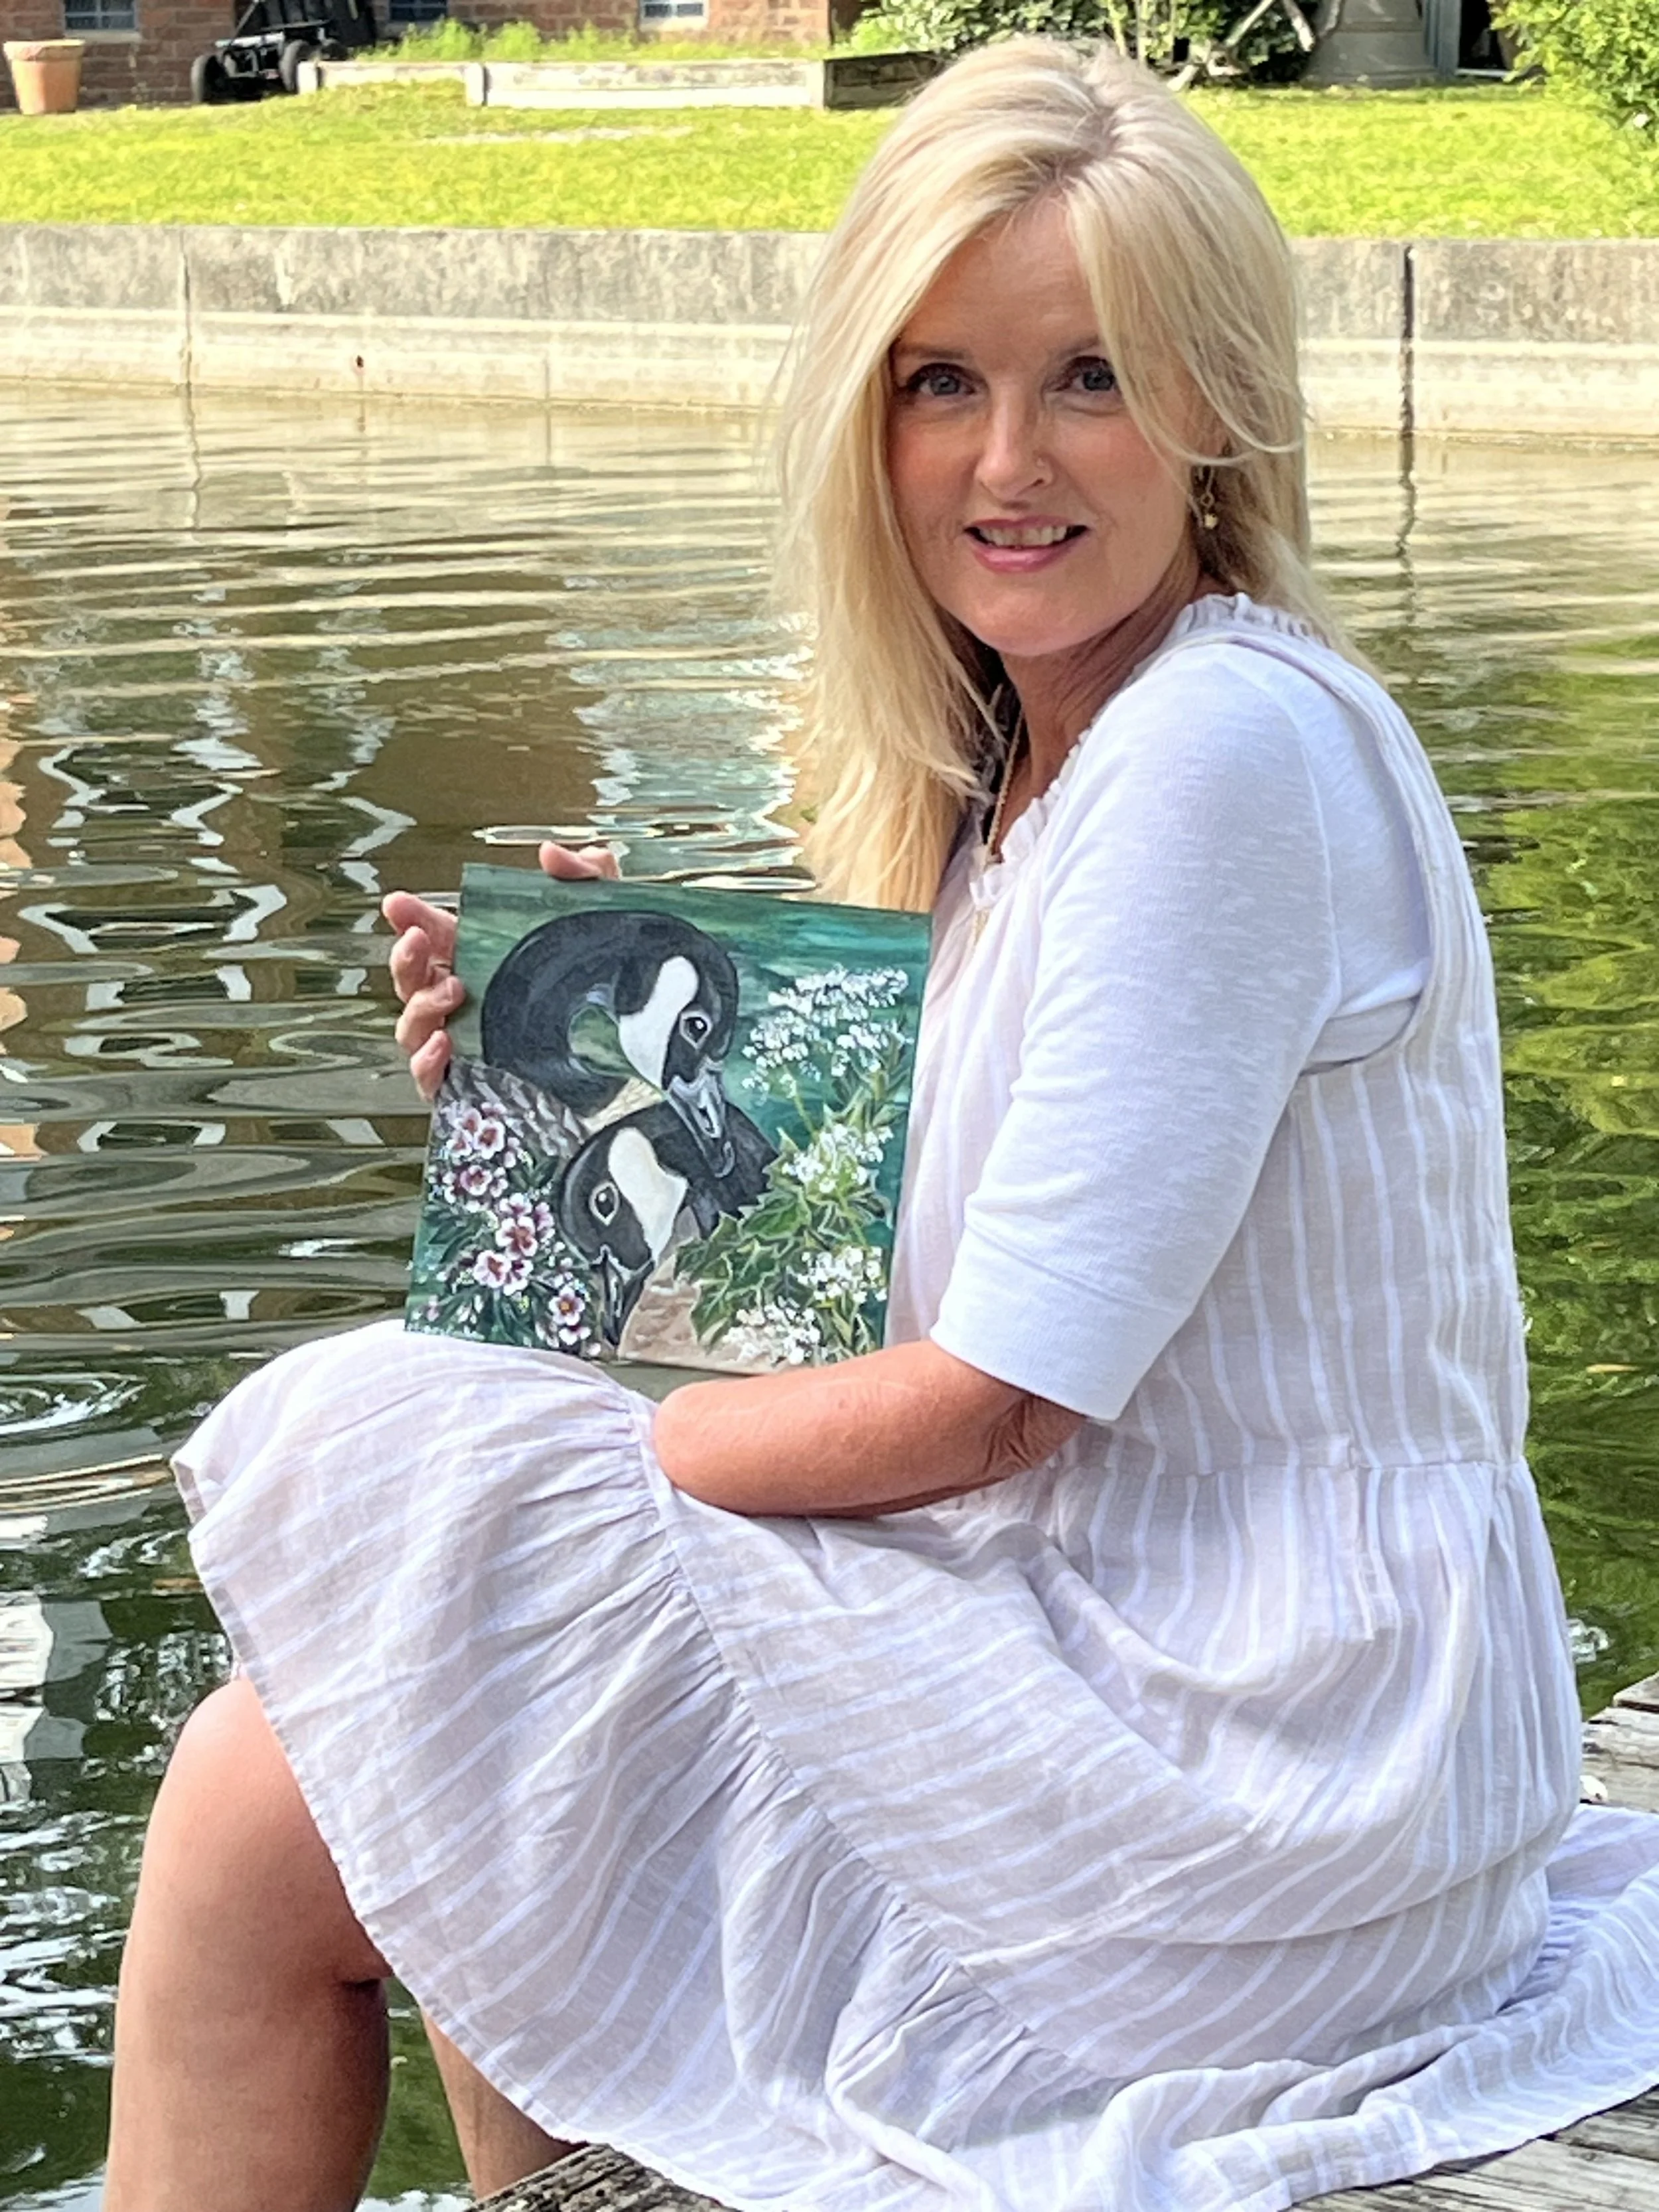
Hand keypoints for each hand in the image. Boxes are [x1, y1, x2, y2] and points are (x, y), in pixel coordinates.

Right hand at [382, 841, 619, 1101]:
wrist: (633, 1050)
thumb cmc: (603, 988)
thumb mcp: (600, 922)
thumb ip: (584, 878)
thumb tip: (552, 853)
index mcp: (481, 960)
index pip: (435, 937)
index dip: (411, 919)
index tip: (398, 905)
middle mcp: (466, 1002)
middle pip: (413, 981)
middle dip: (405, 959)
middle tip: (418, 939)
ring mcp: (465, 1045)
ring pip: (413, 1027)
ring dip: (421, 1006)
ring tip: (453, 989)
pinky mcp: (474, 1087)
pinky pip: (432, 1078)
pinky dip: (427, 1062)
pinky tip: (443, 1043)